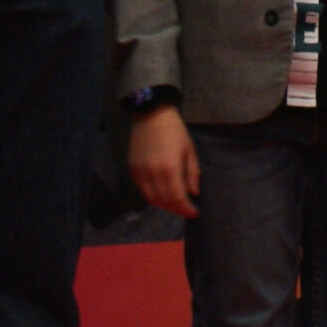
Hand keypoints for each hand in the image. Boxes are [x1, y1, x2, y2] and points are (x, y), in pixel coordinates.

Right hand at [128, 104, 199, 218]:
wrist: (151, 114)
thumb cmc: (174, 130)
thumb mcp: (189, 150)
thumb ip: (192, 173)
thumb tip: (193, 193)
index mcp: (170, 169)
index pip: (178, 198)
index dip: (186, 209)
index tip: (194, 212)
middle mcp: (153, 174)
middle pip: (164, 201)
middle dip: (177, 209)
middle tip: (186, 209)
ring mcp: (140, 172)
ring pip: (151, 199)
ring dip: (164, 205)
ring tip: (174, 204)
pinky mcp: (132, 169)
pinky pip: (142, 189)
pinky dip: (152, 196)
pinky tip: (161, 194)